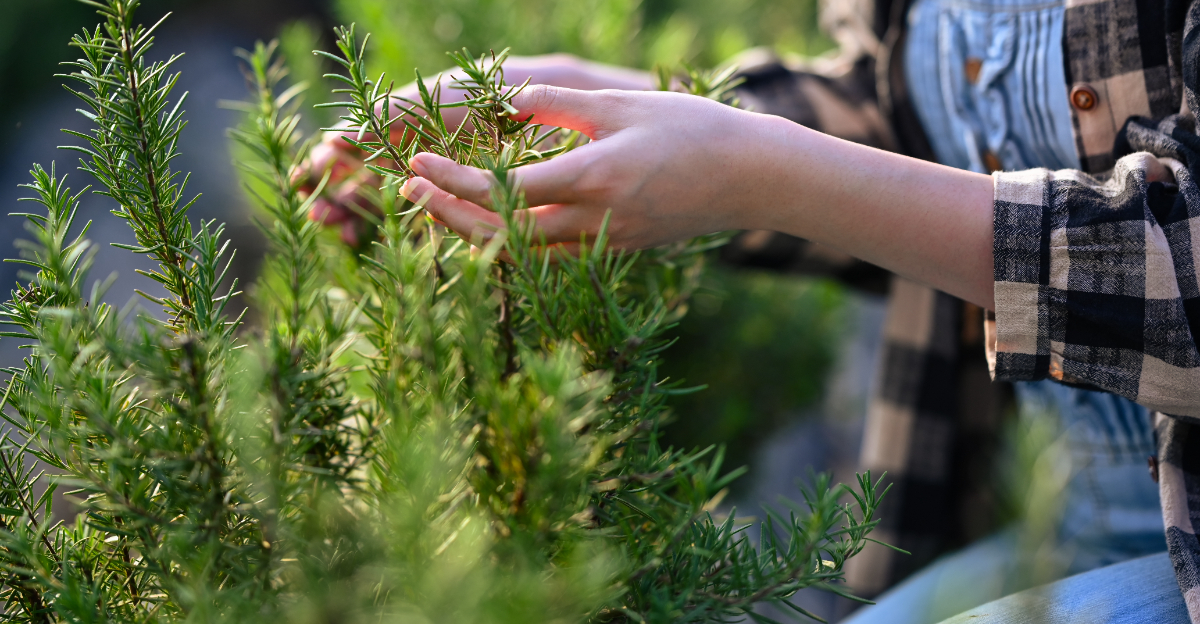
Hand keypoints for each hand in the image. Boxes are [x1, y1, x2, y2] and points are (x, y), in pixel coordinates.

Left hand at [400, 85, 998, 309]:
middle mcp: (596, 222)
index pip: (507, 190)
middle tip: (411, 191)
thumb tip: (510, 101)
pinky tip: (490, 222)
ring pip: (524, 254)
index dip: (455, 180)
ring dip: (475, 234)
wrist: (753, 179)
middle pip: (504, 235)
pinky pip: (550, 256)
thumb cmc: (695, 130)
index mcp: (595, 179)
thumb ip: (562, 104)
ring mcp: (606, 244)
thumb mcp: (625, 104)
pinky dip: (512, 243)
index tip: (419, 163)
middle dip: (450, 216)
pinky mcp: (615, 250)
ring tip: (438, 208)